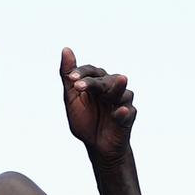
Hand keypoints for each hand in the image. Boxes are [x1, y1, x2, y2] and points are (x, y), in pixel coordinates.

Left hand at [60, 47, 136, 162]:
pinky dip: (123, 112)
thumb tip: (65, 49)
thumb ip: (68, 76)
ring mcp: (122, 101)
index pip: (91, 71)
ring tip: (118, 81)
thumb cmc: (85, 120)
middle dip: (92, 82)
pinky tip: (119, 111)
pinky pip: (127, 113)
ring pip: (121, 92)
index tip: (71, 78)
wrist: (97, 145)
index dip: (81, 73)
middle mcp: (111, 88)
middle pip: (104, 80)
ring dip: (115, 89)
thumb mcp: (72, 99)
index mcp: (97, 83)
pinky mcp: (129, 116)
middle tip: (78, 86)